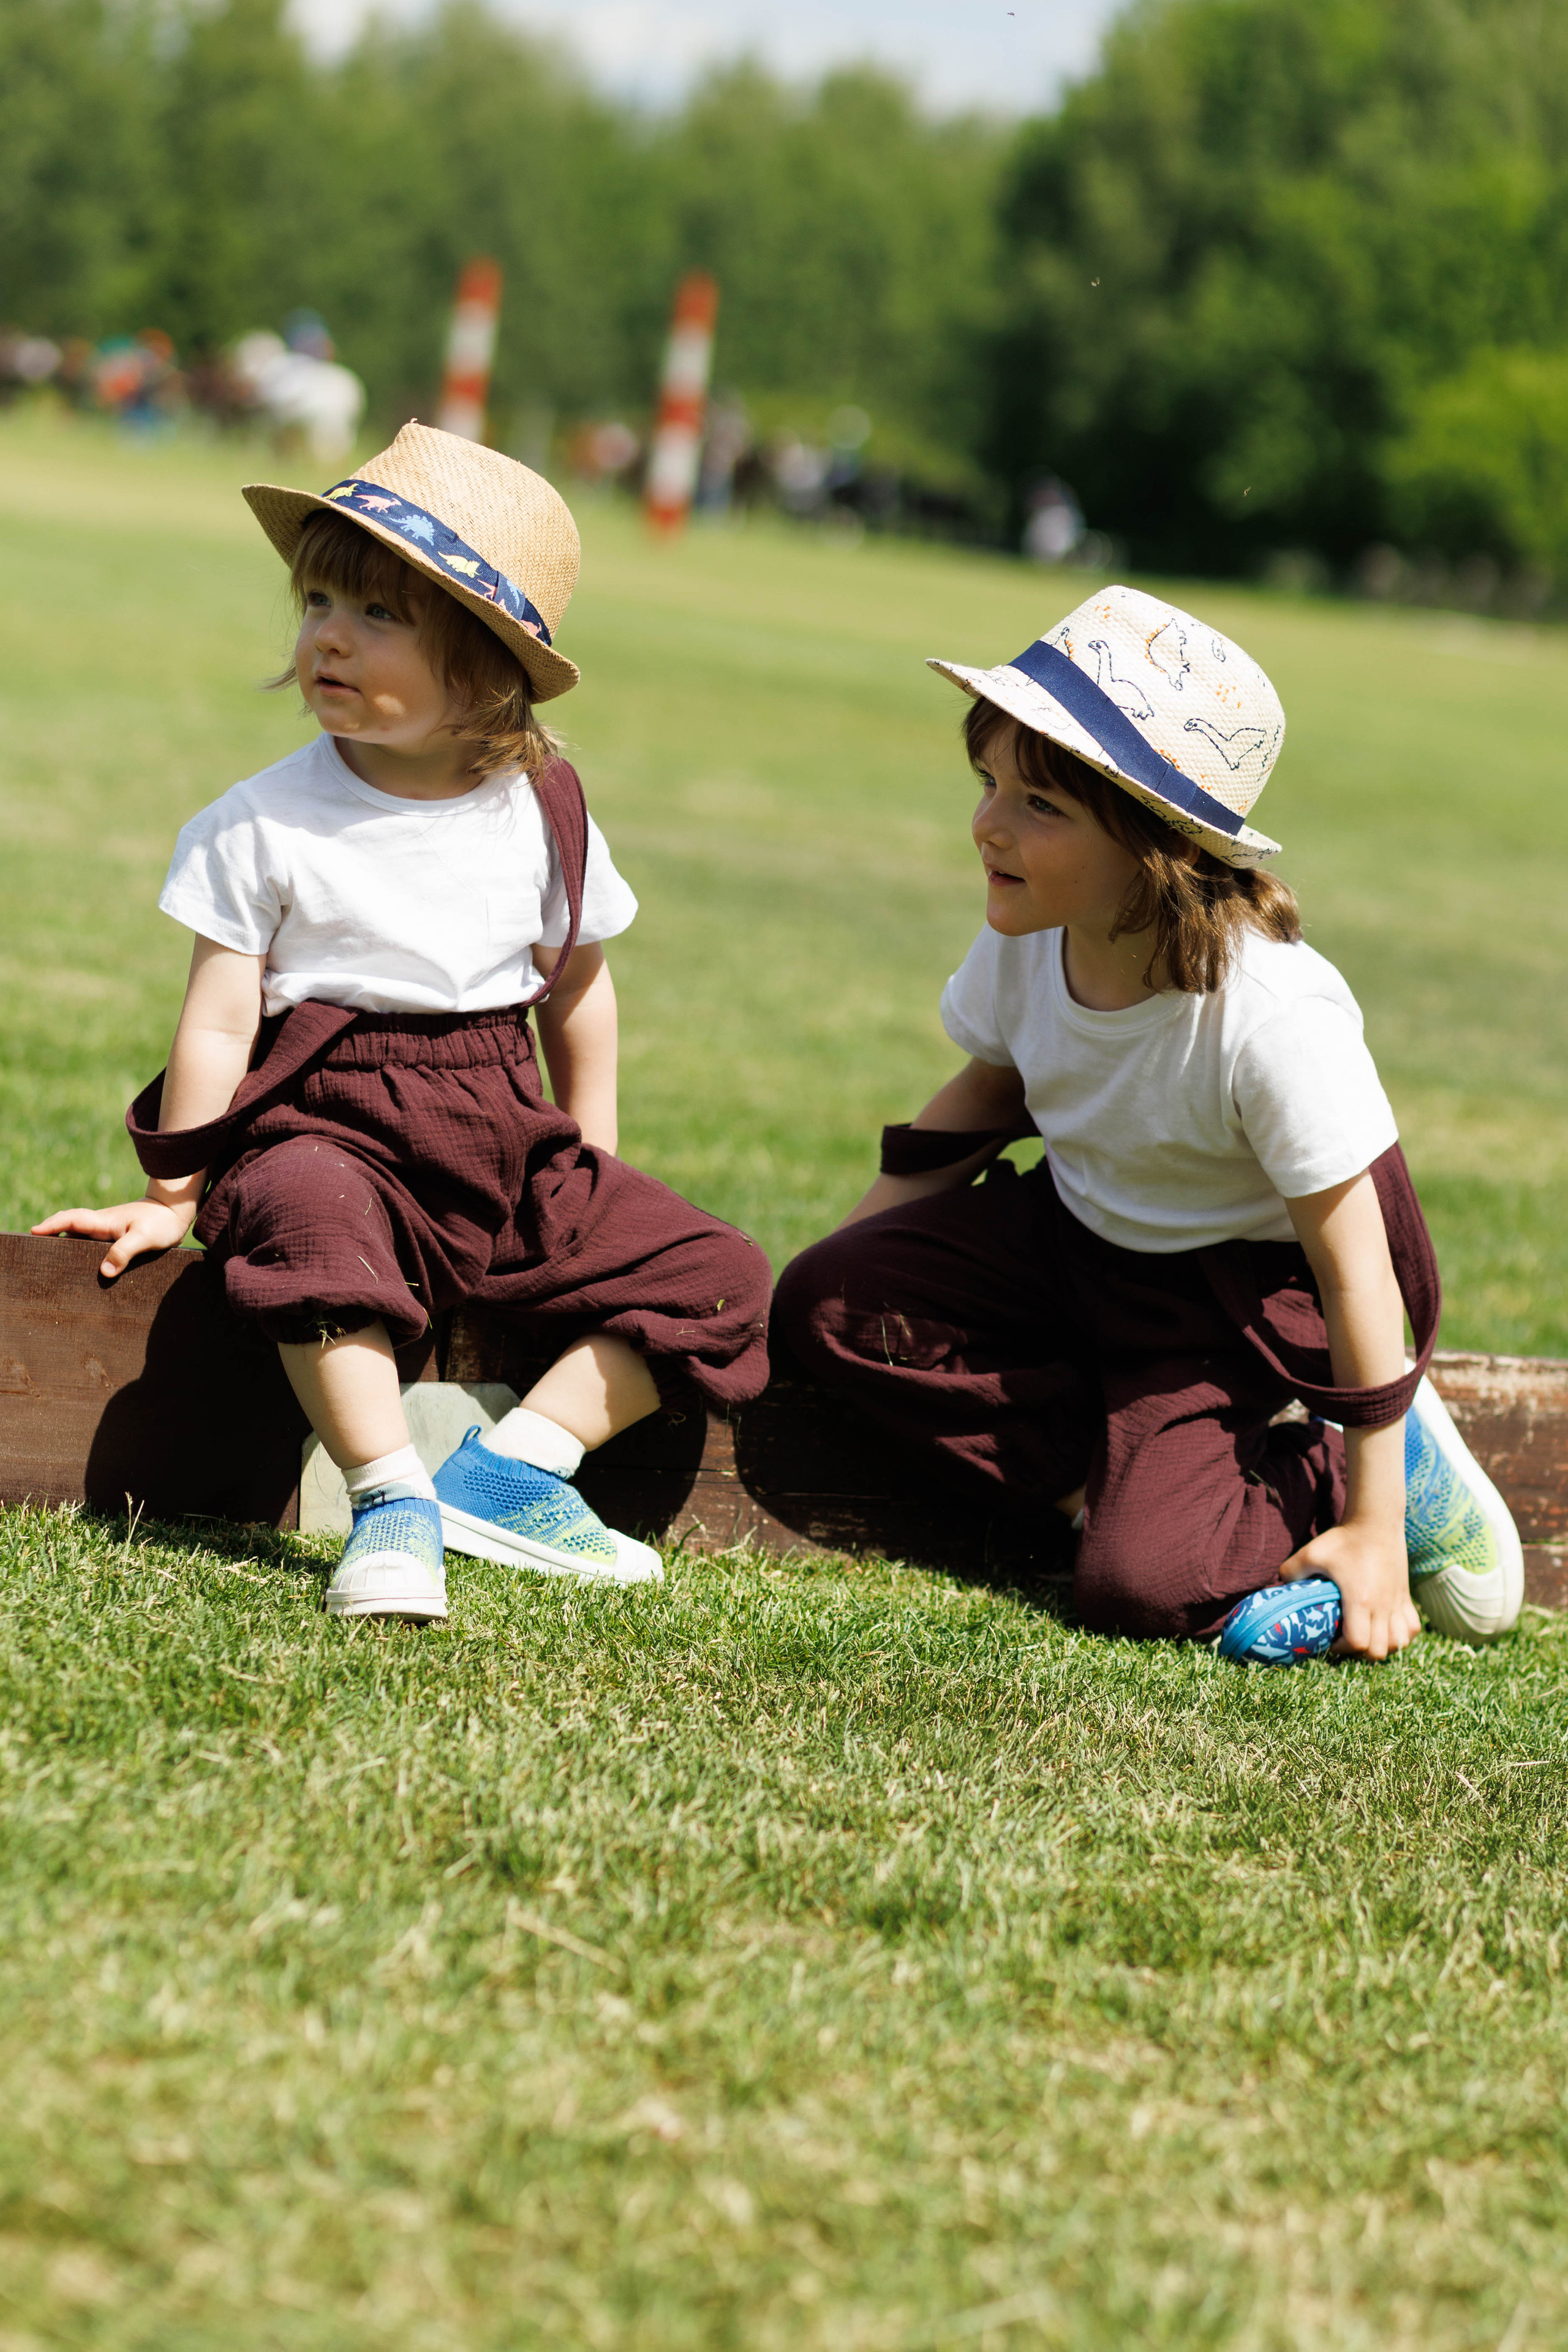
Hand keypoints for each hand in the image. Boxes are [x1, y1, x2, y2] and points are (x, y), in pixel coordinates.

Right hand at [31, 1196, 195, 1278]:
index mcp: (103, 1221)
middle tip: (36, 1251)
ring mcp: (107, 1230)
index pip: (71, 1220)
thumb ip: (124, 1252)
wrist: (175, 1212)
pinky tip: (81, 1266)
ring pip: (79, 1236)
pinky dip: (81, 1250)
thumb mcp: (144, 1238)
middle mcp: (101, 1224)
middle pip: (69, 1228)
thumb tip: (105, 1271)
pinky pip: (91, 1243)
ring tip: (52, 1263)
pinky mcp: (114, 1237)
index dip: (51, 1225)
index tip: (34, 1231)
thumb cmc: (162, 1222)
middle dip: (51, 1236)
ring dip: (65, 1244)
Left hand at [1282, 1519, 1419, 1660]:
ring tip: (1367, 1636)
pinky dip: (1402, 1635)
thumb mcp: (1311, 1552)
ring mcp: (1397, 1602)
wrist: (1376, 1521)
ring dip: (1383, 1646)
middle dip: (1361, 1652)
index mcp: (1359, 1599)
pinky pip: (1412, 1628)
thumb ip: (1291, 1570)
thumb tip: (1278, 1586)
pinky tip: (1387, 1628)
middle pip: (1379, 1650)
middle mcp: (1382, 1605)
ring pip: (1399, 1643)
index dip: (1342, 1648)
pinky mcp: (1406, 1596)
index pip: (1358, 1643)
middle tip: (1346, 1640)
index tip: (1330, 1639)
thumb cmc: (1343, 1539)